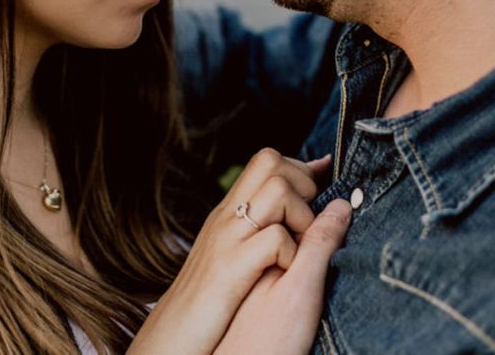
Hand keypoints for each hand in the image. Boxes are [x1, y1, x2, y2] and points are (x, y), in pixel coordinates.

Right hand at [128, 148, 331, 354]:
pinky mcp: (231, 269)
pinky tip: (288, 270)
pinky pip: (274, 239)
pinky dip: (292, 252)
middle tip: (308, 219)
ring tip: (302, 245)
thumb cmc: (206, 299)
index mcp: (228, 212)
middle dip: (303, 182)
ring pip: (277, 192)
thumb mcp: (229, 253)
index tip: (323, 178)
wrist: (171, 333)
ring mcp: (228, 239)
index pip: (265, 161)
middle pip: (270, 161)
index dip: (300, 167)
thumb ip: (256, 227)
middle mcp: (227, 217)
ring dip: (302, 216)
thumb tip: (286, 206)